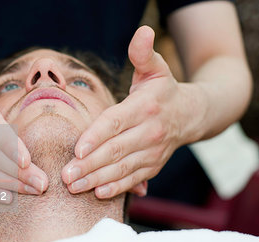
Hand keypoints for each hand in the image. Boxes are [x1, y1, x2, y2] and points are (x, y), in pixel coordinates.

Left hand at [62, 26, 191, 198]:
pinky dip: (117, 188)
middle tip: (66, 176)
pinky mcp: (154, 166)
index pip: (116, 123)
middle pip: (115, 150)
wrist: (192, 114)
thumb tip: (142, 31)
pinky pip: (134, 179)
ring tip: (74, 187)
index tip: (77, 150)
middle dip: (89, 165)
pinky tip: (99, 193)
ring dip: (97, 180)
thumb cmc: (162, 90)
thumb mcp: (154, 68)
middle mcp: (150, 131)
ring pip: (122, 168)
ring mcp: (153, 152)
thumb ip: (142, 53)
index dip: (96, 136)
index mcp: (145, 106)